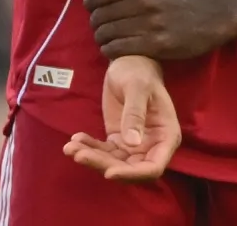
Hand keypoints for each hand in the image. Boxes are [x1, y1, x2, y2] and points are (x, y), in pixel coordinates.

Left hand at [62, 54, 179, 180]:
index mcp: (166, 137)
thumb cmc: (139, 73)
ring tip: (70, 148)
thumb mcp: (137, 88)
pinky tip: (74, 139)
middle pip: (129, 168)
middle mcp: (151, 146)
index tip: (109, 172)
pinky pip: (103, 151)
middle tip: (78, 154)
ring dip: (92, 158)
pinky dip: (88, 148)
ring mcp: (134, 144)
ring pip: (113, 163)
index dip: (132, 174)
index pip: (153, 167)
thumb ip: (135, 114)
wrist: (129, 63)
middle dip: (103, 165)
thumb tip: (132, 143)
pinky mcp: (118, 139)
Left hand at [85, 0, 236, 60]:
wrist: (212, 16)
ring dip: (100, 37)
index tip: (91, 8)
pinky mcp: (157, 46)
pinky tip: (111, 48)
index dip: (89, 3)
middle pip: (102, 16)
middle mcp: (146, 3)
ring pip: (109, 34)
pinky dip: (110, 50)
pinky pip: (121, 49)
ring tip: (103, 37)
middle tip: (97, 25)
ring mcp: (152, 25)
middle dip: (94, 22)